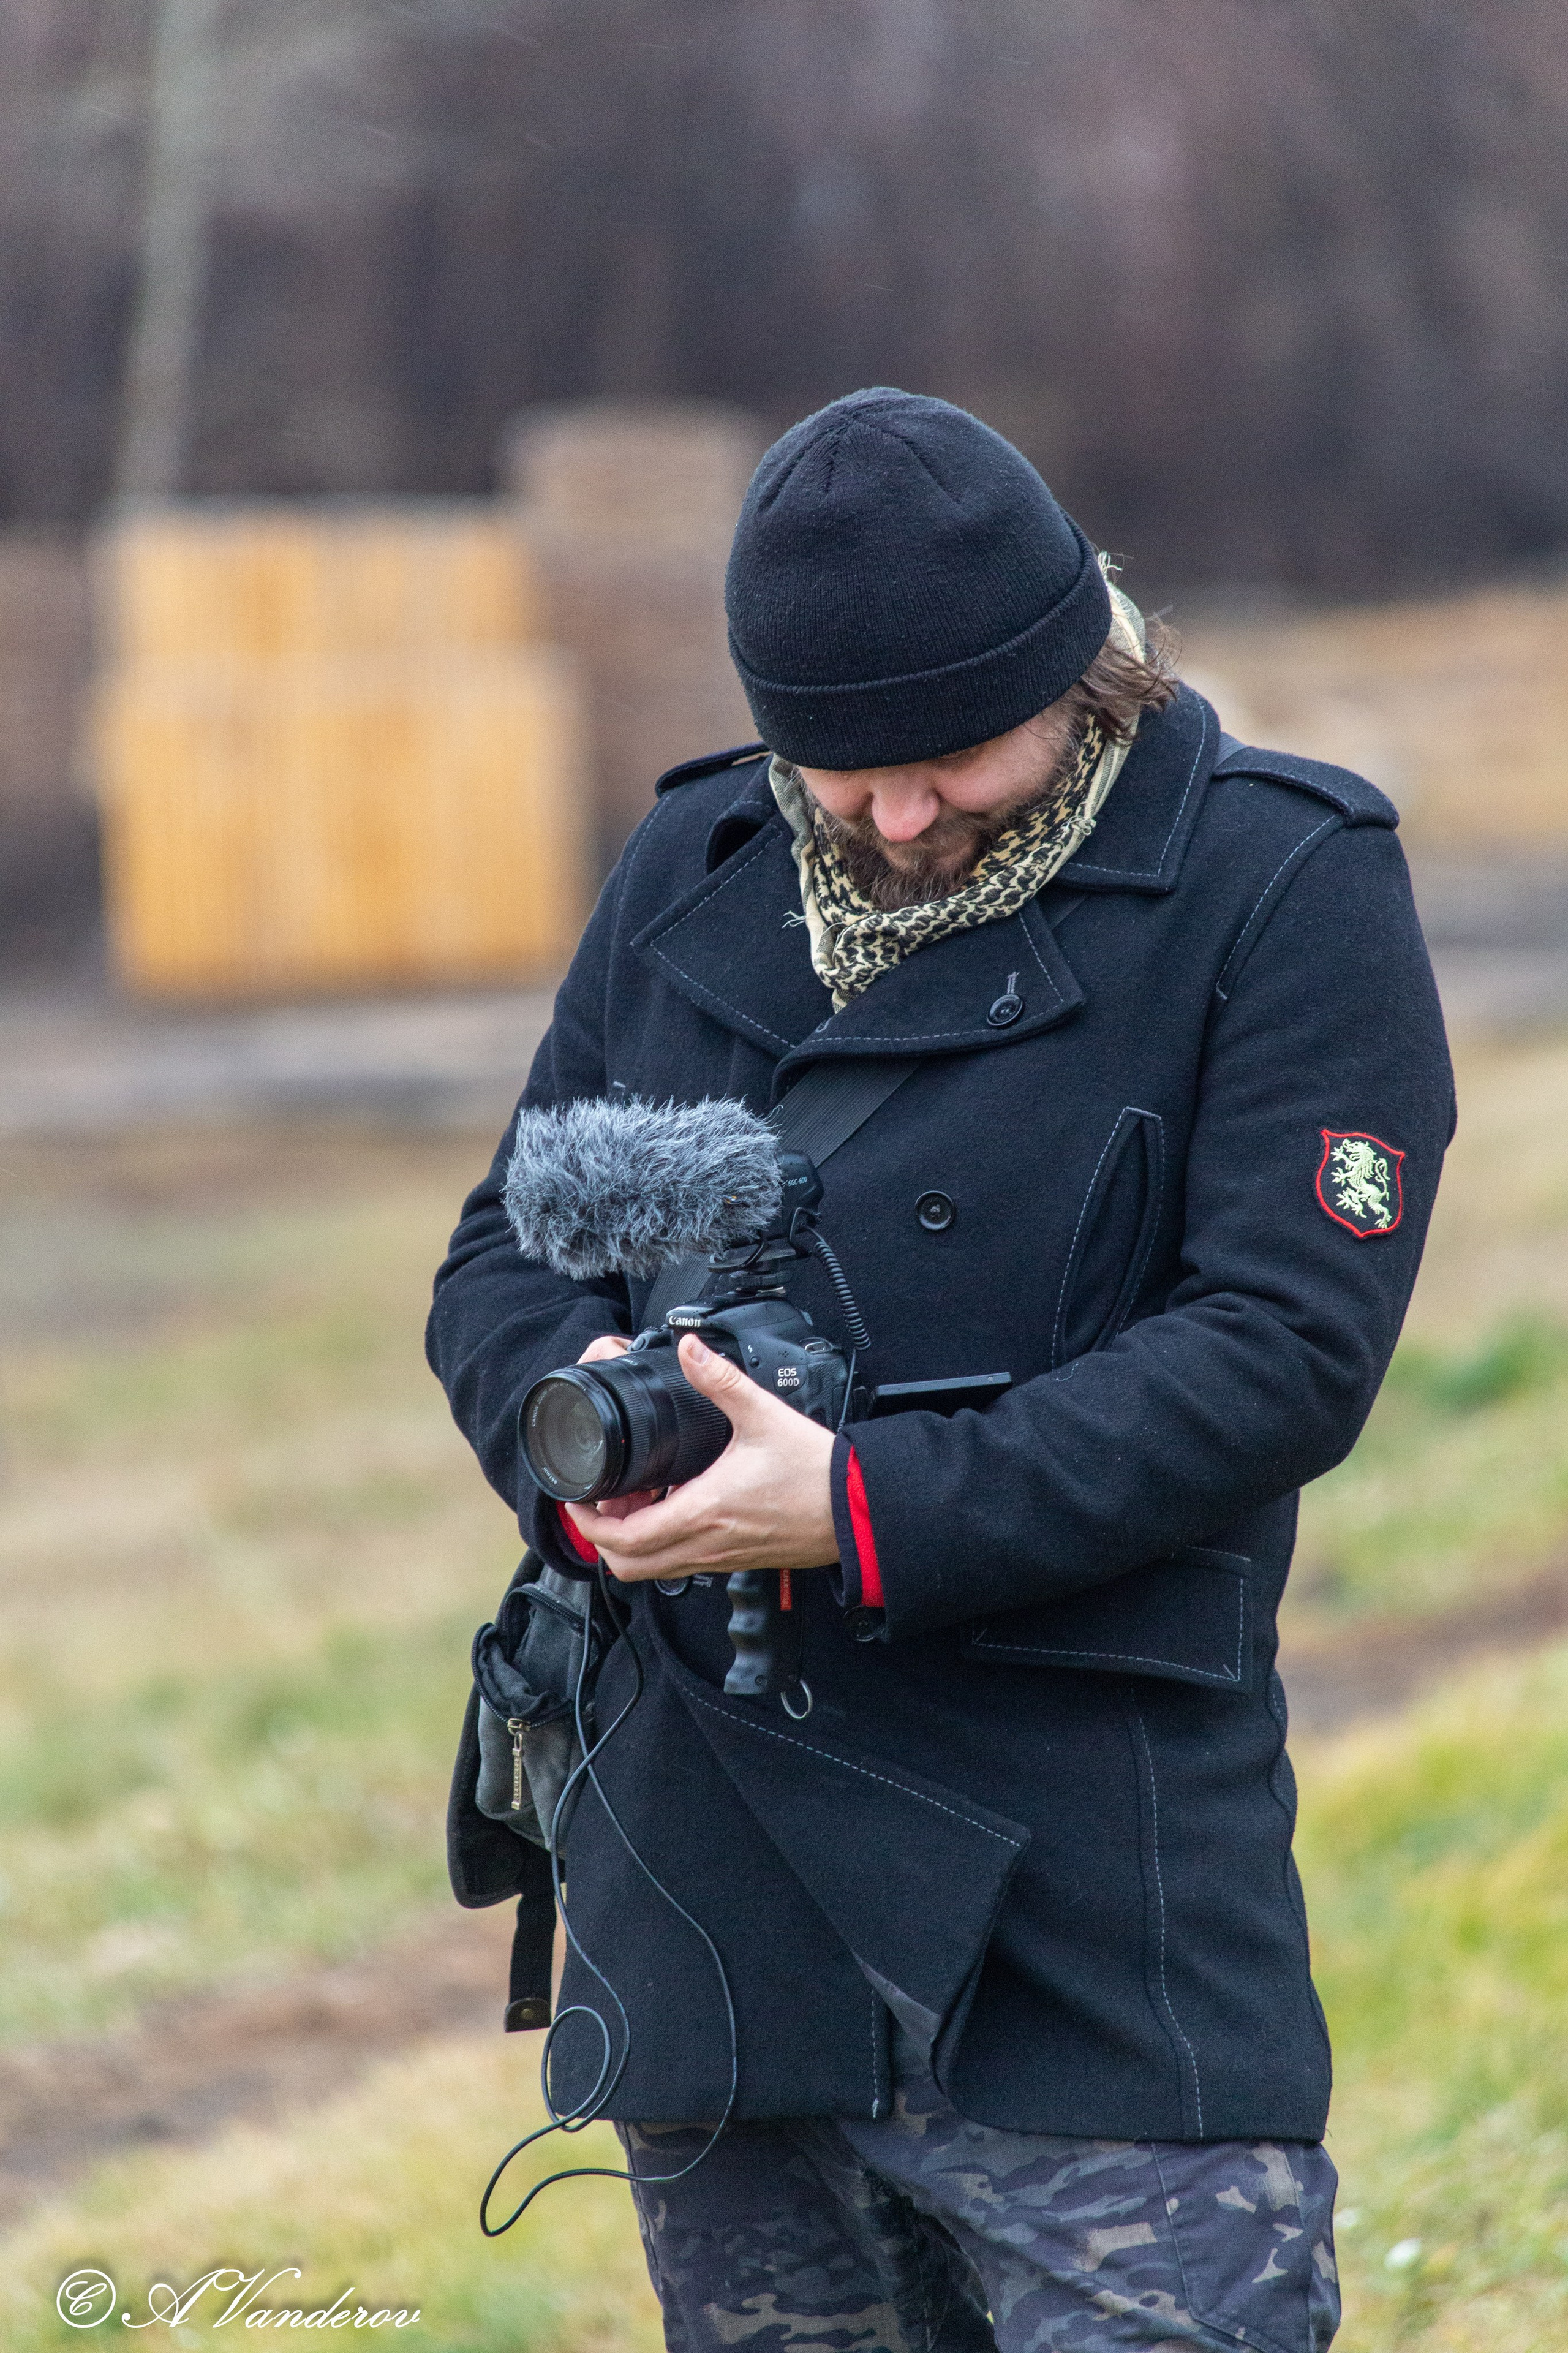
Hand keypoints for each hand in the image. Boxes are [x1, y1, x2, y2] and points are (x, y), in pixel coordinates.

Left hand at [565, 1335, 838, 1581]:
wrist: (856, 1508)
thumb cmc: (815, 1471)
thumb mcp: (762, 1414)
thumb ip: (720, 1379)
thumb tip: (689, 1350)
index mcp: (702, 1511)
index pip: (624, 1538)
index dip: (589, 1523)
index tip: (579, 1500)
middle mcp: (706, 1544)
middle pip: (629, 1566)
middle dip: (602, 1538)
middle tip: (600, 1503)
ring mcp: (721, 1557)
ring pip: (655, 1570)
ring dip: (632, 1544)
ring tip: (633, 1504)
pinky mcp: (736, 1559)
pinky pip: (683, 1564)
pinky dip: (663, 1547)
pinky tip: (673, 1509)